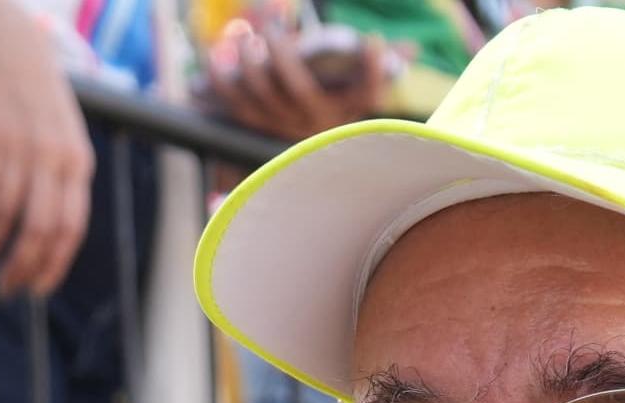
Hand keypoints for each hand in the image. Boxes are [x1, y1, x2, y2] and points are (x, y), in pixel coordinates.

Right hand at [0, 24, 95, 299]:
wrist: (14, 49)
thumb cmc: (40, 105)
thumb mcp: (65, 141)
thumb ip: (62, 185)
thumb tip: (50, 241)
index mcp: (79, 163)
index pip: (71, 229)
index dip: (52, 266)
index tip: (36, 290)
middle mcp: (54, 158)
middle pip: (39, 229)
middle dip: (21, 266)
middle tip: (5, 287)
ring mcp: (21, 147)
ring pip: (5, 215)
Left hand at [201, 18, 391, 140]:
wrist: (298, 152)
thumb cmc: (330, 106)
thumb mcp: (356, 89)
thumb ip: (379, 67)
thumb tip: (409, 47)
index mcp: (344, 109)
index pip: (368, 93)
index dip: (374, 69)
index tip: (373, 39)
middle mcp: (312, 120)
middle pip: (298, 89)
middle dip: (283, 54)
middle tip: (272, 28)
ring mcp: (280, 124)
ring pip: (262, 95)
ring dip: (248, 64)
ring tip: (244, 37)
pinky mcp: (251, 122)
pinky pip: (232, 103)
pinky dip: (218, 81)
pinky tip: (215, 56)